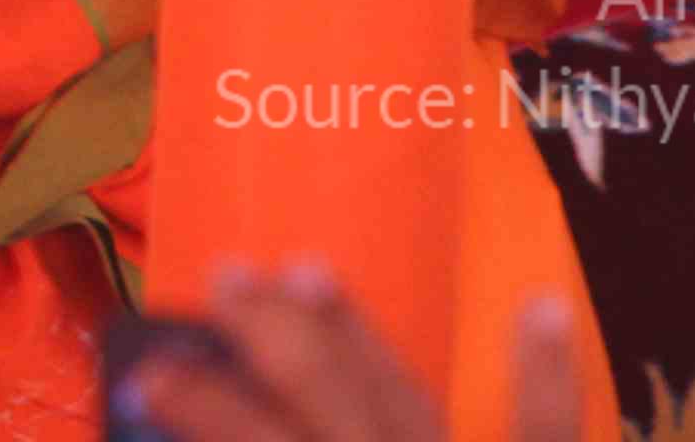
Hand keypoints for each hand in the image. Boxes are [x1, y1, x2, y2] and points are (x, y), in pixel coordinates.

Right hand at [117, 267, 582, 441]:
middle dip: (269, 333)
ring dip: (354, 333)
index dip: (194, 405)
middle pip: (324, 397)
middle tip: (227, 275)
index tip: (148, 373)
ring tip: (306, 269)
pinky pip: (543, 431)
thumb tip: (182, 438)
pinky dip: (546, 372)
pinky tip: (540, 303)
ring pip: (405, 397)